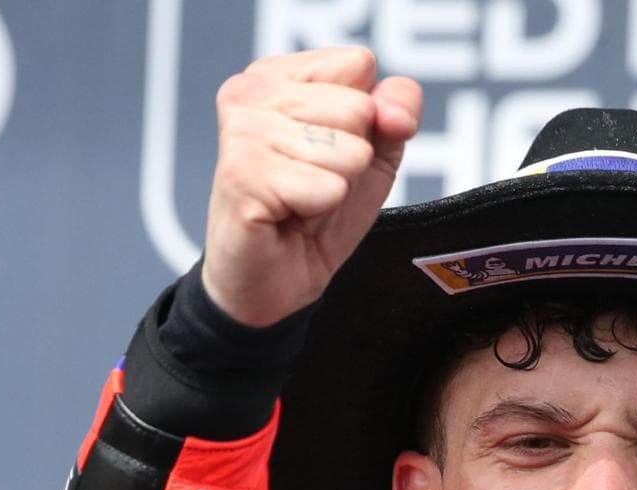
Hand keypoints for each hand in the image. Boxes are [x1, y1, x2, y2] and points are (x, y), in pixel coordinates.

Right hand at [201, 47, 423, 327]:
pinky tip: (285, 216)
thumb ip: (396, 113)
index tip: (329, 149)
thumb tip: (395, 113)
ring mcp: (242, 132)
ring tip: (298, 200)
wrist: (275, 279)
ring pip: (347, 150)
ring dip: (335, 187)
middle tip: (311, 182)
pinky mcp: (241, 176)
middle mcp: (250, 92)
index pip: (360, 64)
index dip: (367, 117)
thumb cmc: (314, 210)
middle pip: (359, 108)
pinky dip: (318, 210)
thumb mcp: (373, 154)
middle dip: (351, 158)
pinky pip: (327, 188)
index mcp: (277, 73)